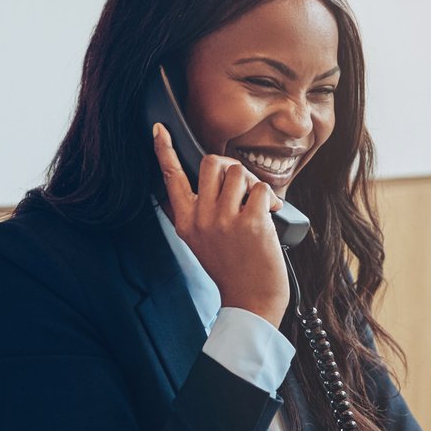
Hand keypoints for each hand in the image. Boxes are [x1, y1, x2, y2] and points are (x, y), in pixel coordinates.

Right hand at [153, 123, 290, 325]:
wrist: (251, 300)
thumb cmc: (231, 268)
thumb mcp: (201, 241)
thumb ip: (197, 212)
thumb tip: (209, 179)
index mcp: (185, 221)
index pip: (170, 178)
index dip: (164, 151)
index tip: (159, 129)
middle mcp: (200, 218)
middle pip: (212, 164)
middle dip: (232, 169)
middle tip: (243, 189)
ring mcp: (223, 220)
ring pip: (238, 172)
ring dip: (253, 184)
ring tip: (258, 206)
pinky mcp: (250, 223)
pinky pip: (261, 188)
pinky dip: (270, 198)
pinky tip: (270, 215)